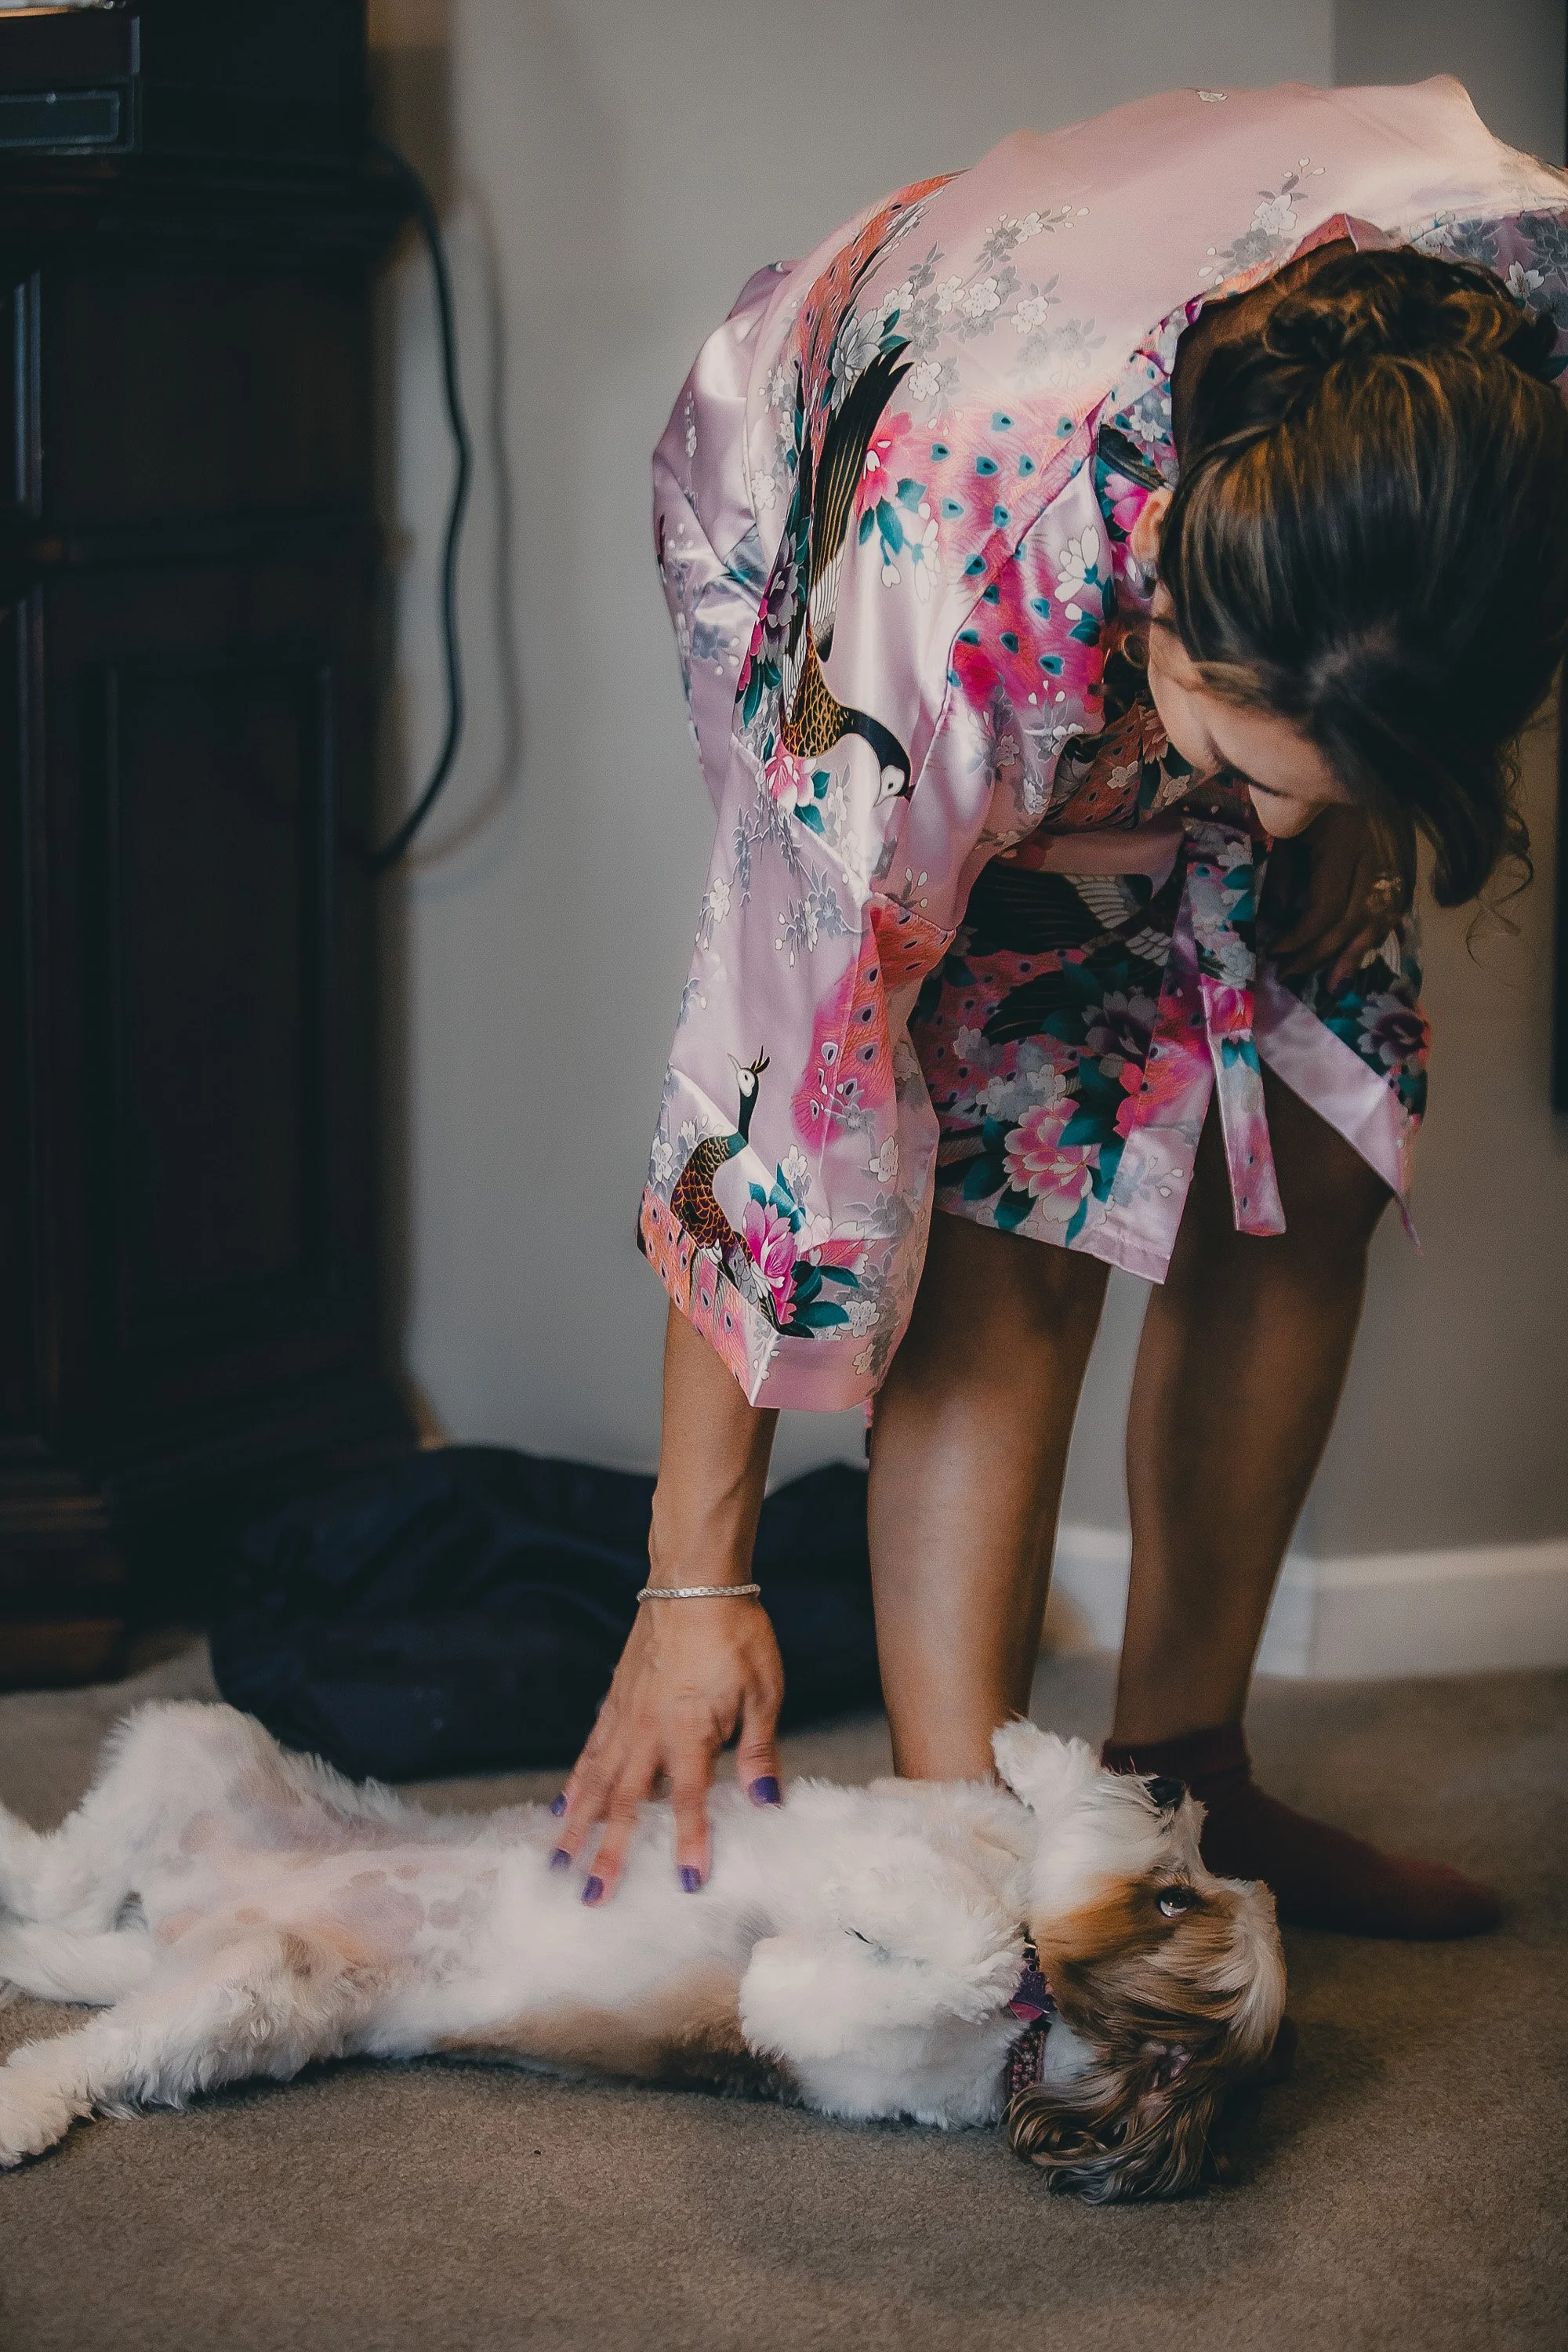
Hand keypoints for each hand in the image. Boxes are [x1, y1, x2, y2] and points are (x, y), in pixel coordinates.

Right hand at [549, 1592, 783, 1903]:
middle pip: (625, 1802)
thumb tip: (767, 1803)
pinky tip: (563, 1805)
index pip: (688, 1799)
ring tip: (558, 1863)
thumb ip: (760, 1752)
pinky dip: (575, 1781)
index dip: (689, 1841)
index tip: (684, 1883)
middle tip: (591, 1898)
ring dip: (578, 1825)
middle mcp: (648, 1730)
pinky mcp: (616, 1700)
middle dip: (608, 1853)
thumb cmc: (737, 1634)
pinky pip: (591, 1749)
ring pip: (595, 1780)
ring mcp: (625, 1715)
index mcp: (688, 1731)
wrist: (695, 1581)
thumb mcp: (764, 1692)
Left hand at [1264, 803, 1404, 990]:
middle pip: (1353, 919)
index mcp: (1344, 844)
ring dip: (1355, 954)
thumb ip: (1284, 877)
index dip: (1300, 936)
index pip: (1326, 908)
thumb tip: (1277, 922)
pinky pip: (1396, 906)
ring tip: (1332, 985)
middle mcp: (1377, 855)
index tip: (1275, 951)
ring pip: (1381, 918)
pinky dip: (1377, 934)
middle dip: (1320, 953)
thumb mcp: (1288, 833)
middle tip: (1290, 974)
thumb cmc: (1311, 798)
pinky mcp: (1406, 861)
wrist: (1351, 760)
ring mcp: (1397, 858)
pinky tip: (1360, 954)